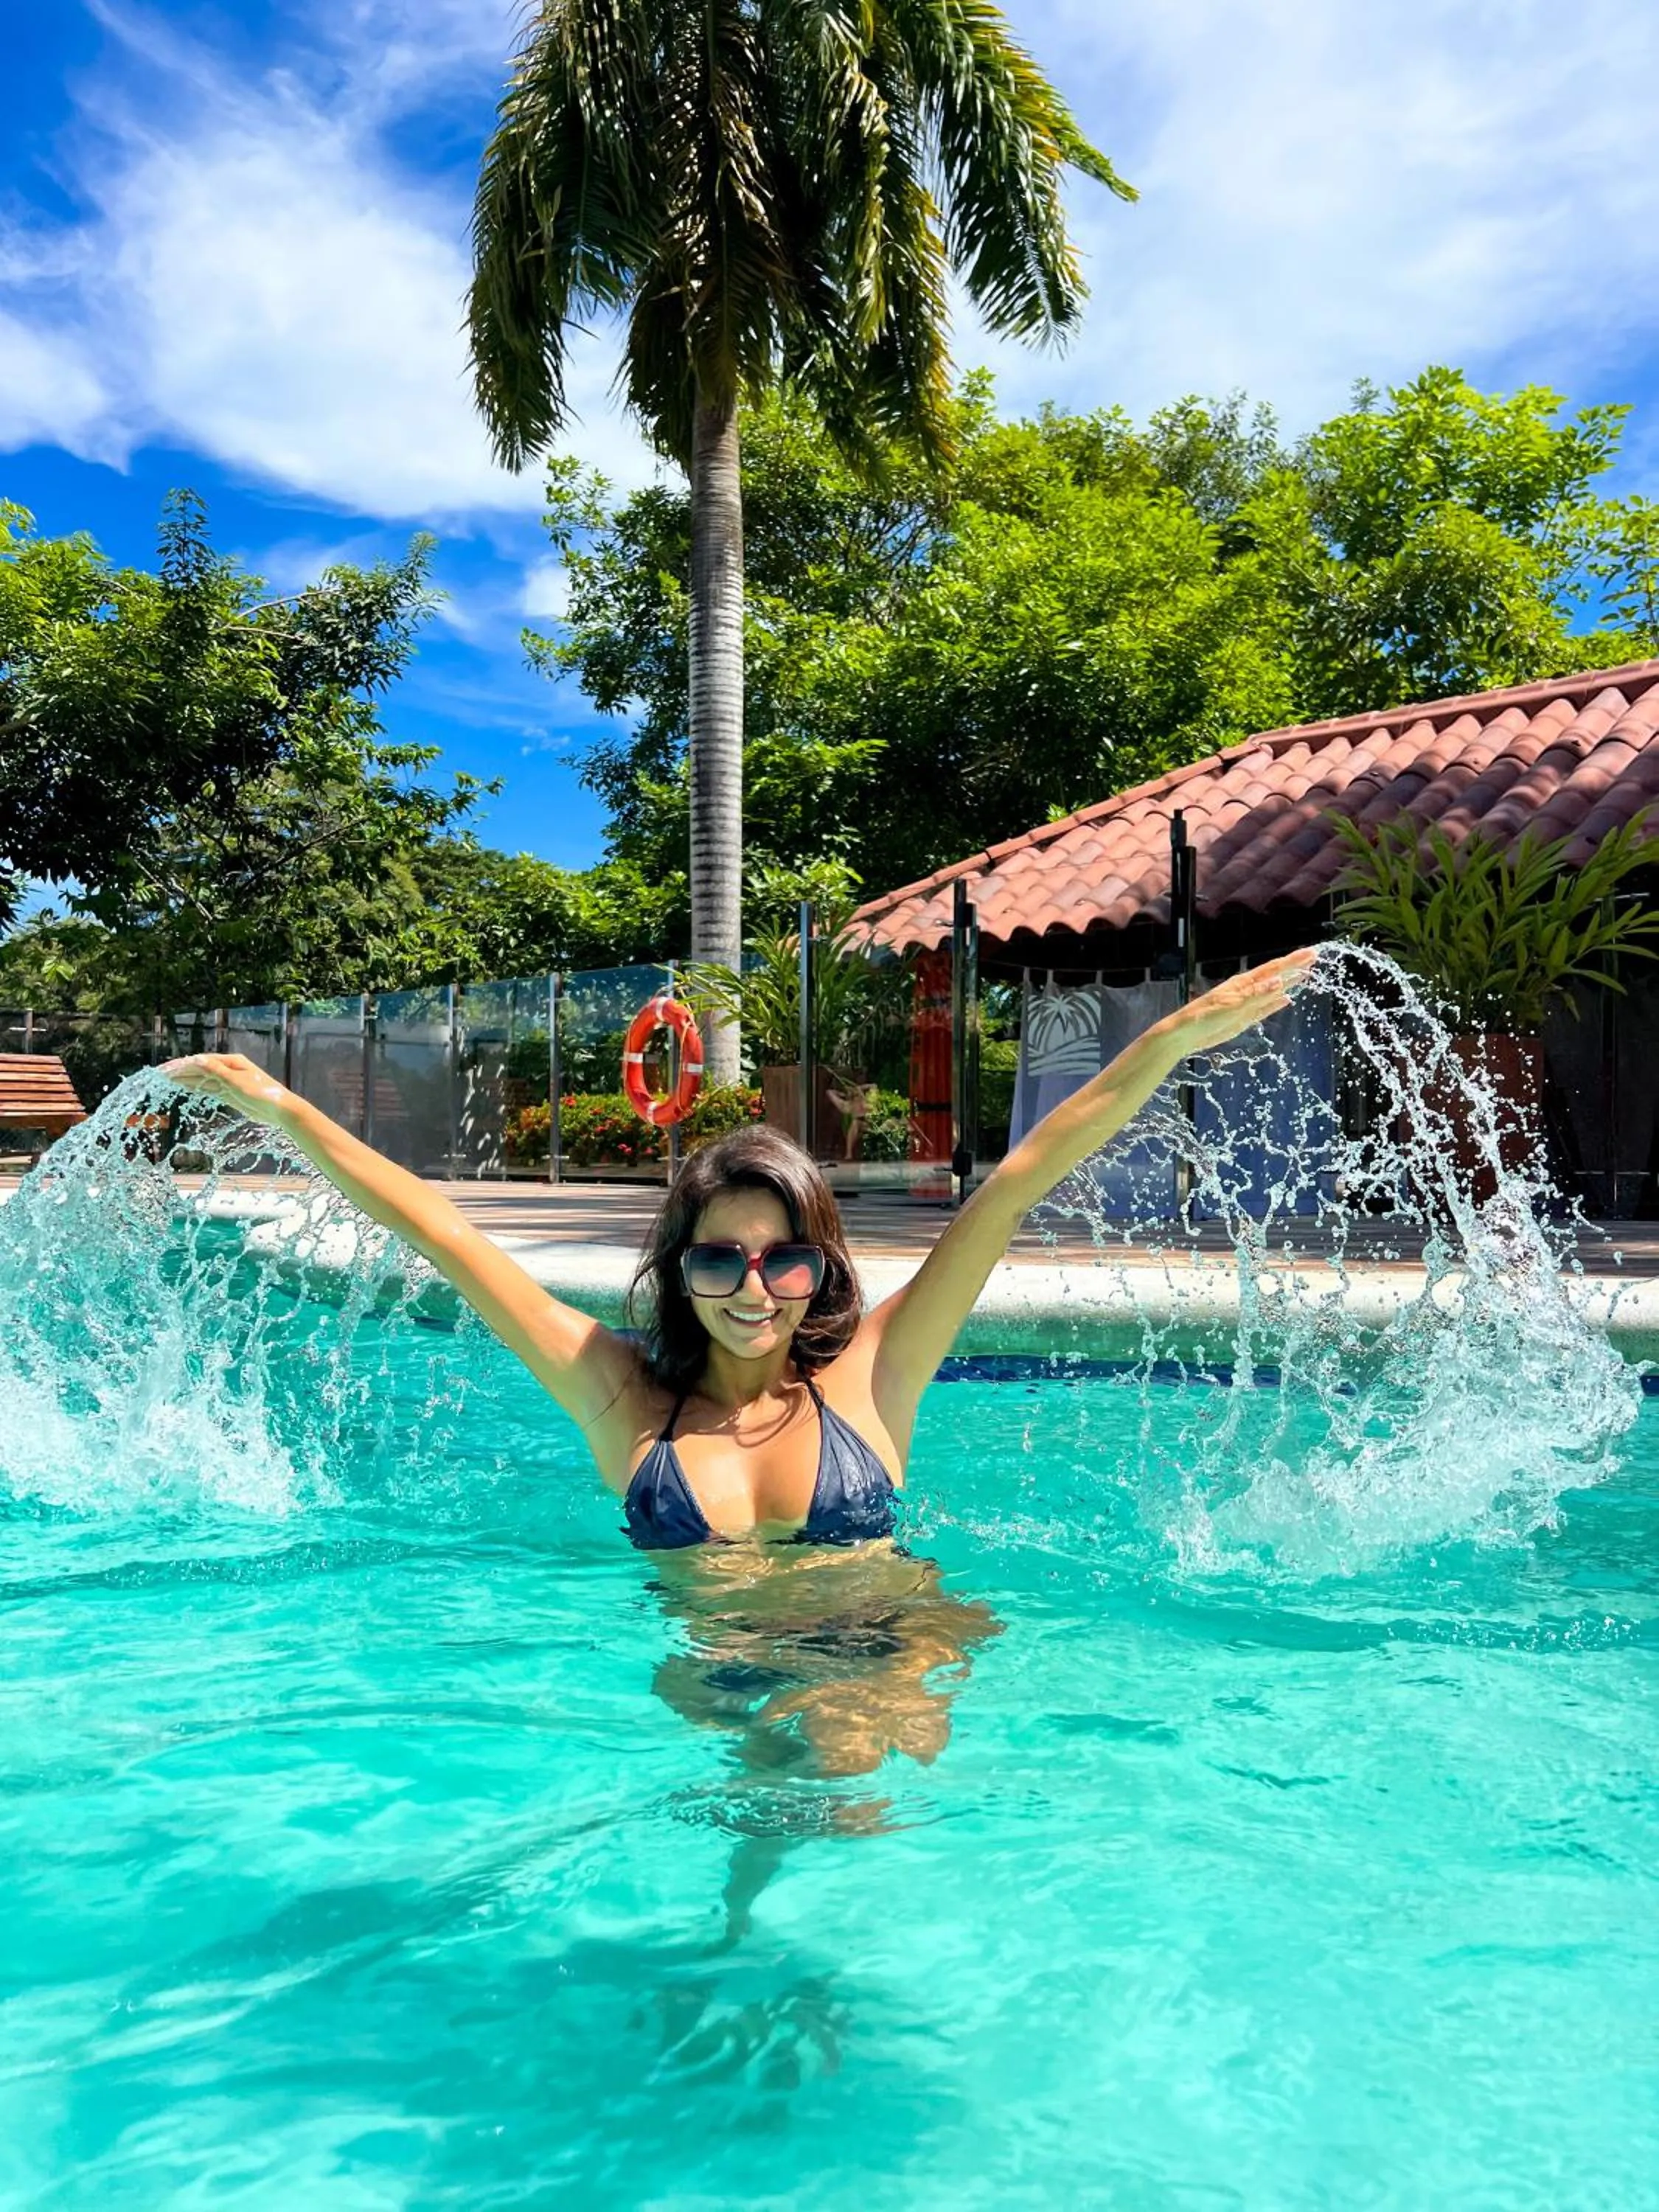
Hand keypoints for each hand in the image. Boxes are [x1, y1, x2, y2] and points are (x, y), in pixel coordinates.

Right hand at [161, 1052, 297, 1129]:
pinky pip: (209, 1088)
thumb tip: (196, 1059)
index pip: (201, 1061)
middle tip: (160, 1075)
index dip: (182, 1065)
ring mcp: (228, 1081)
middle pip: (199, 1068)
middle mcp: (228, 1068)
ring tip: (168, 1080)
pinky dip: (196, 1087)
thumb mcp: (237, 1082)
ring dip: (186, 1079)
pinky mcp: (230, 1093)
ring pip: (203, 1079)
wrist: (279, 1109)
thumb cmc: (262, 1093)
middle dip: (180, 1071)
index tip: (166, 1070)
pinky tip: (185, 1087)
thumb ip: (216, 1071)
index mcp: (231, 1062)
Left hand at [1164, 947, 1318, 1055]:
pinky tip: (1286, 1000)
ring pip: (1273, 991)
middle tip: (1313, 958)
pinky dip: (1276, 1003)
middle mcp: (1247, 990)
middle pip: (1275, 976)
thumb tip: (1280, 982)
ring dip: (1288, 983)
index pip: (1273, 968)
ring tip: (1305, 975)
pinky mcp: (1244, 1018)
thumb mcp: (1232, 1006)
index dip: (1293, 961)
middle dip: (1294, 967)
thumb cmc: (1205, 1016)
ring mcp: (1247, 1004)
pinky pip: (1265, 1008)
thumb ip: (1256, 995)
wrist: (1187, 1034)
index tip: (1311, 954)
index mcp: (1244, 983)